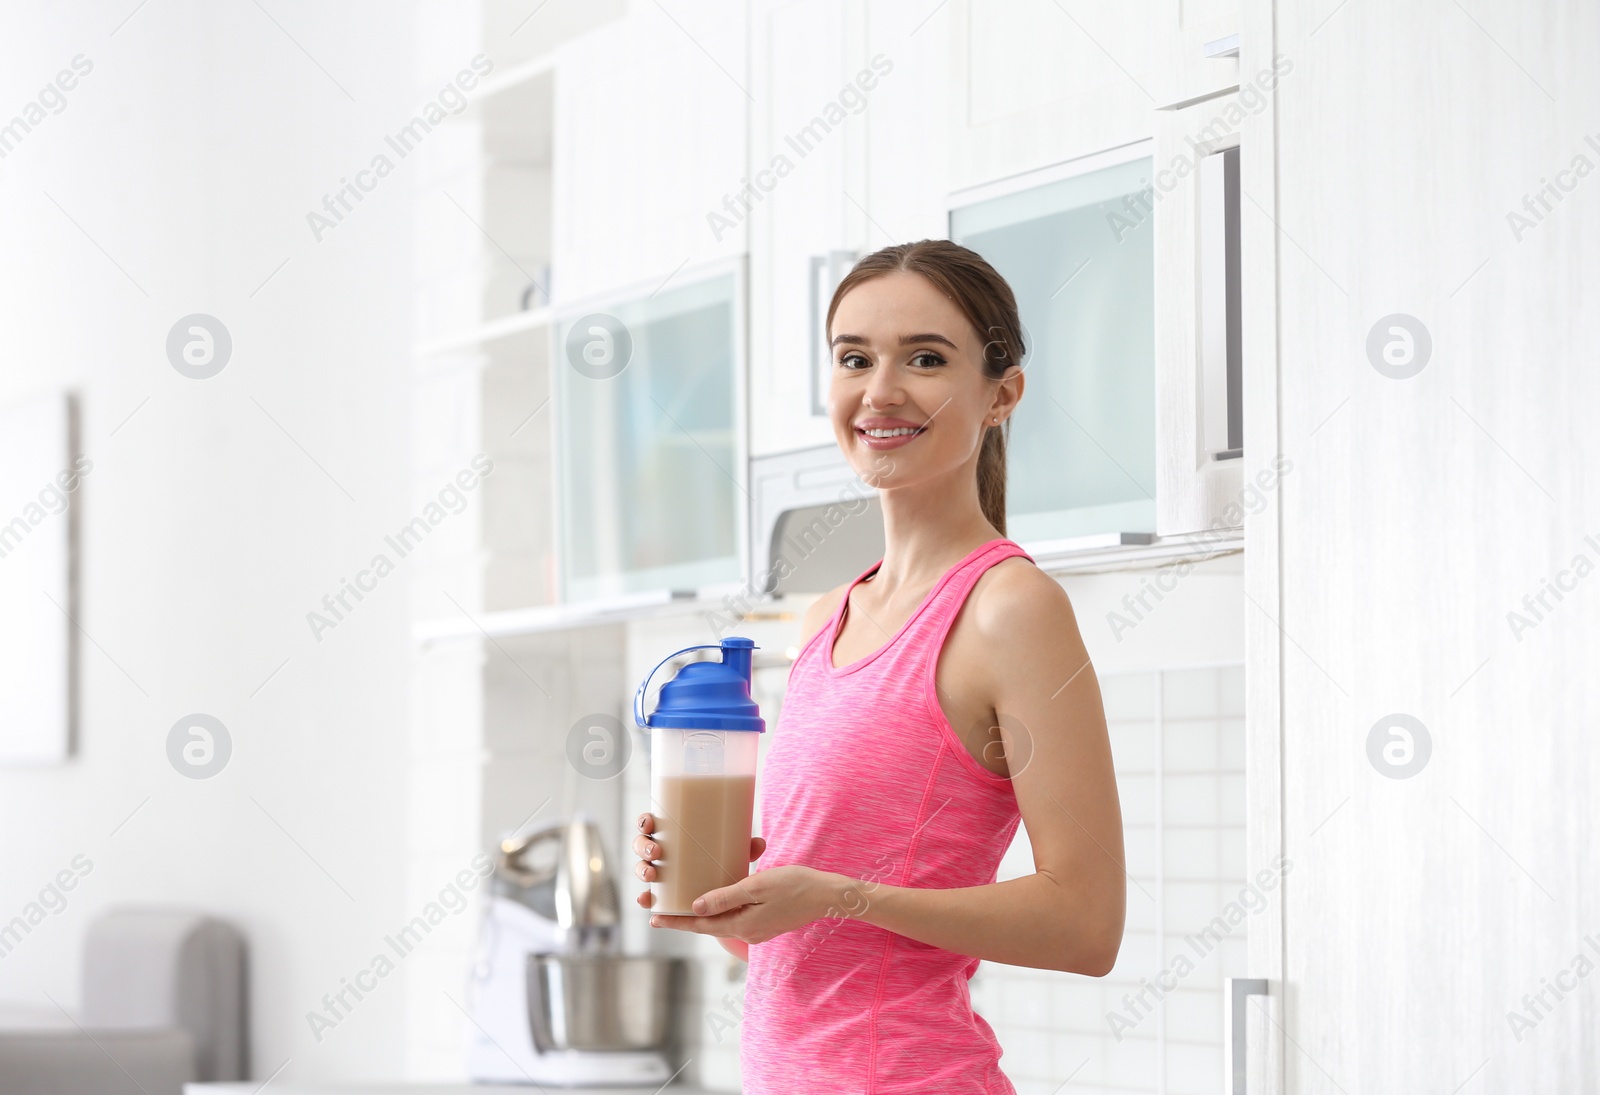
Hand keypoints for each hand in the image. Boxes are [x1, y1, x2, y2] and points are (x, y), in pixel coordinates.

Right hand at [632, 811, 766, 910]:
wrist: (720, 886)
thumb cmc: (719, 859)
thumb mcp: (731, 851)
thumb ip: (743, 848)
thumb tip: (759, 844)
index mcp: (670, 832)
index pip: (650, 821)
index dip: (644, 821)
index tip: (650, 823)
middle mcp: (659, 850)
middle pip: (641, 844)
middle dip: (644, 847)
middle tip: (657, 852)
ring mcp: (658, 871)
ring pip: (642, 867)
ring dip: (642, 870)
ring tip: (652, 875)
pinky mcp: (661, 892)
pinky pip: (648, 894)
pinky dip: (645, 898)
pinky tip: (646, 901)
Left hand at [635, 812, 829, 943]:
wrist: (827, 895)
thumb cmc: (794, 885)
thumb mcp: (757, 886)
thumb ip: (726, 897)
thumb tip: (696, 906)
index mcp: (742, 925)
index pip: (700, 924)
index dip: (676, 921)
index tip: (653, 919)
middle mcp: (747, 932)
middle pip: (708, 926)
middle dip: (684, 920)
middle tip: (660, 913)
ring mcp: (757, 930)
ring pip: (721, 924)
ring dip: (702, 916)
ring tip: (683, 907)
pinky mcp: (765, 924)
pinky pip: (735, 920)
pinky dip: (720, 913)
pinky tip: (717, 902)